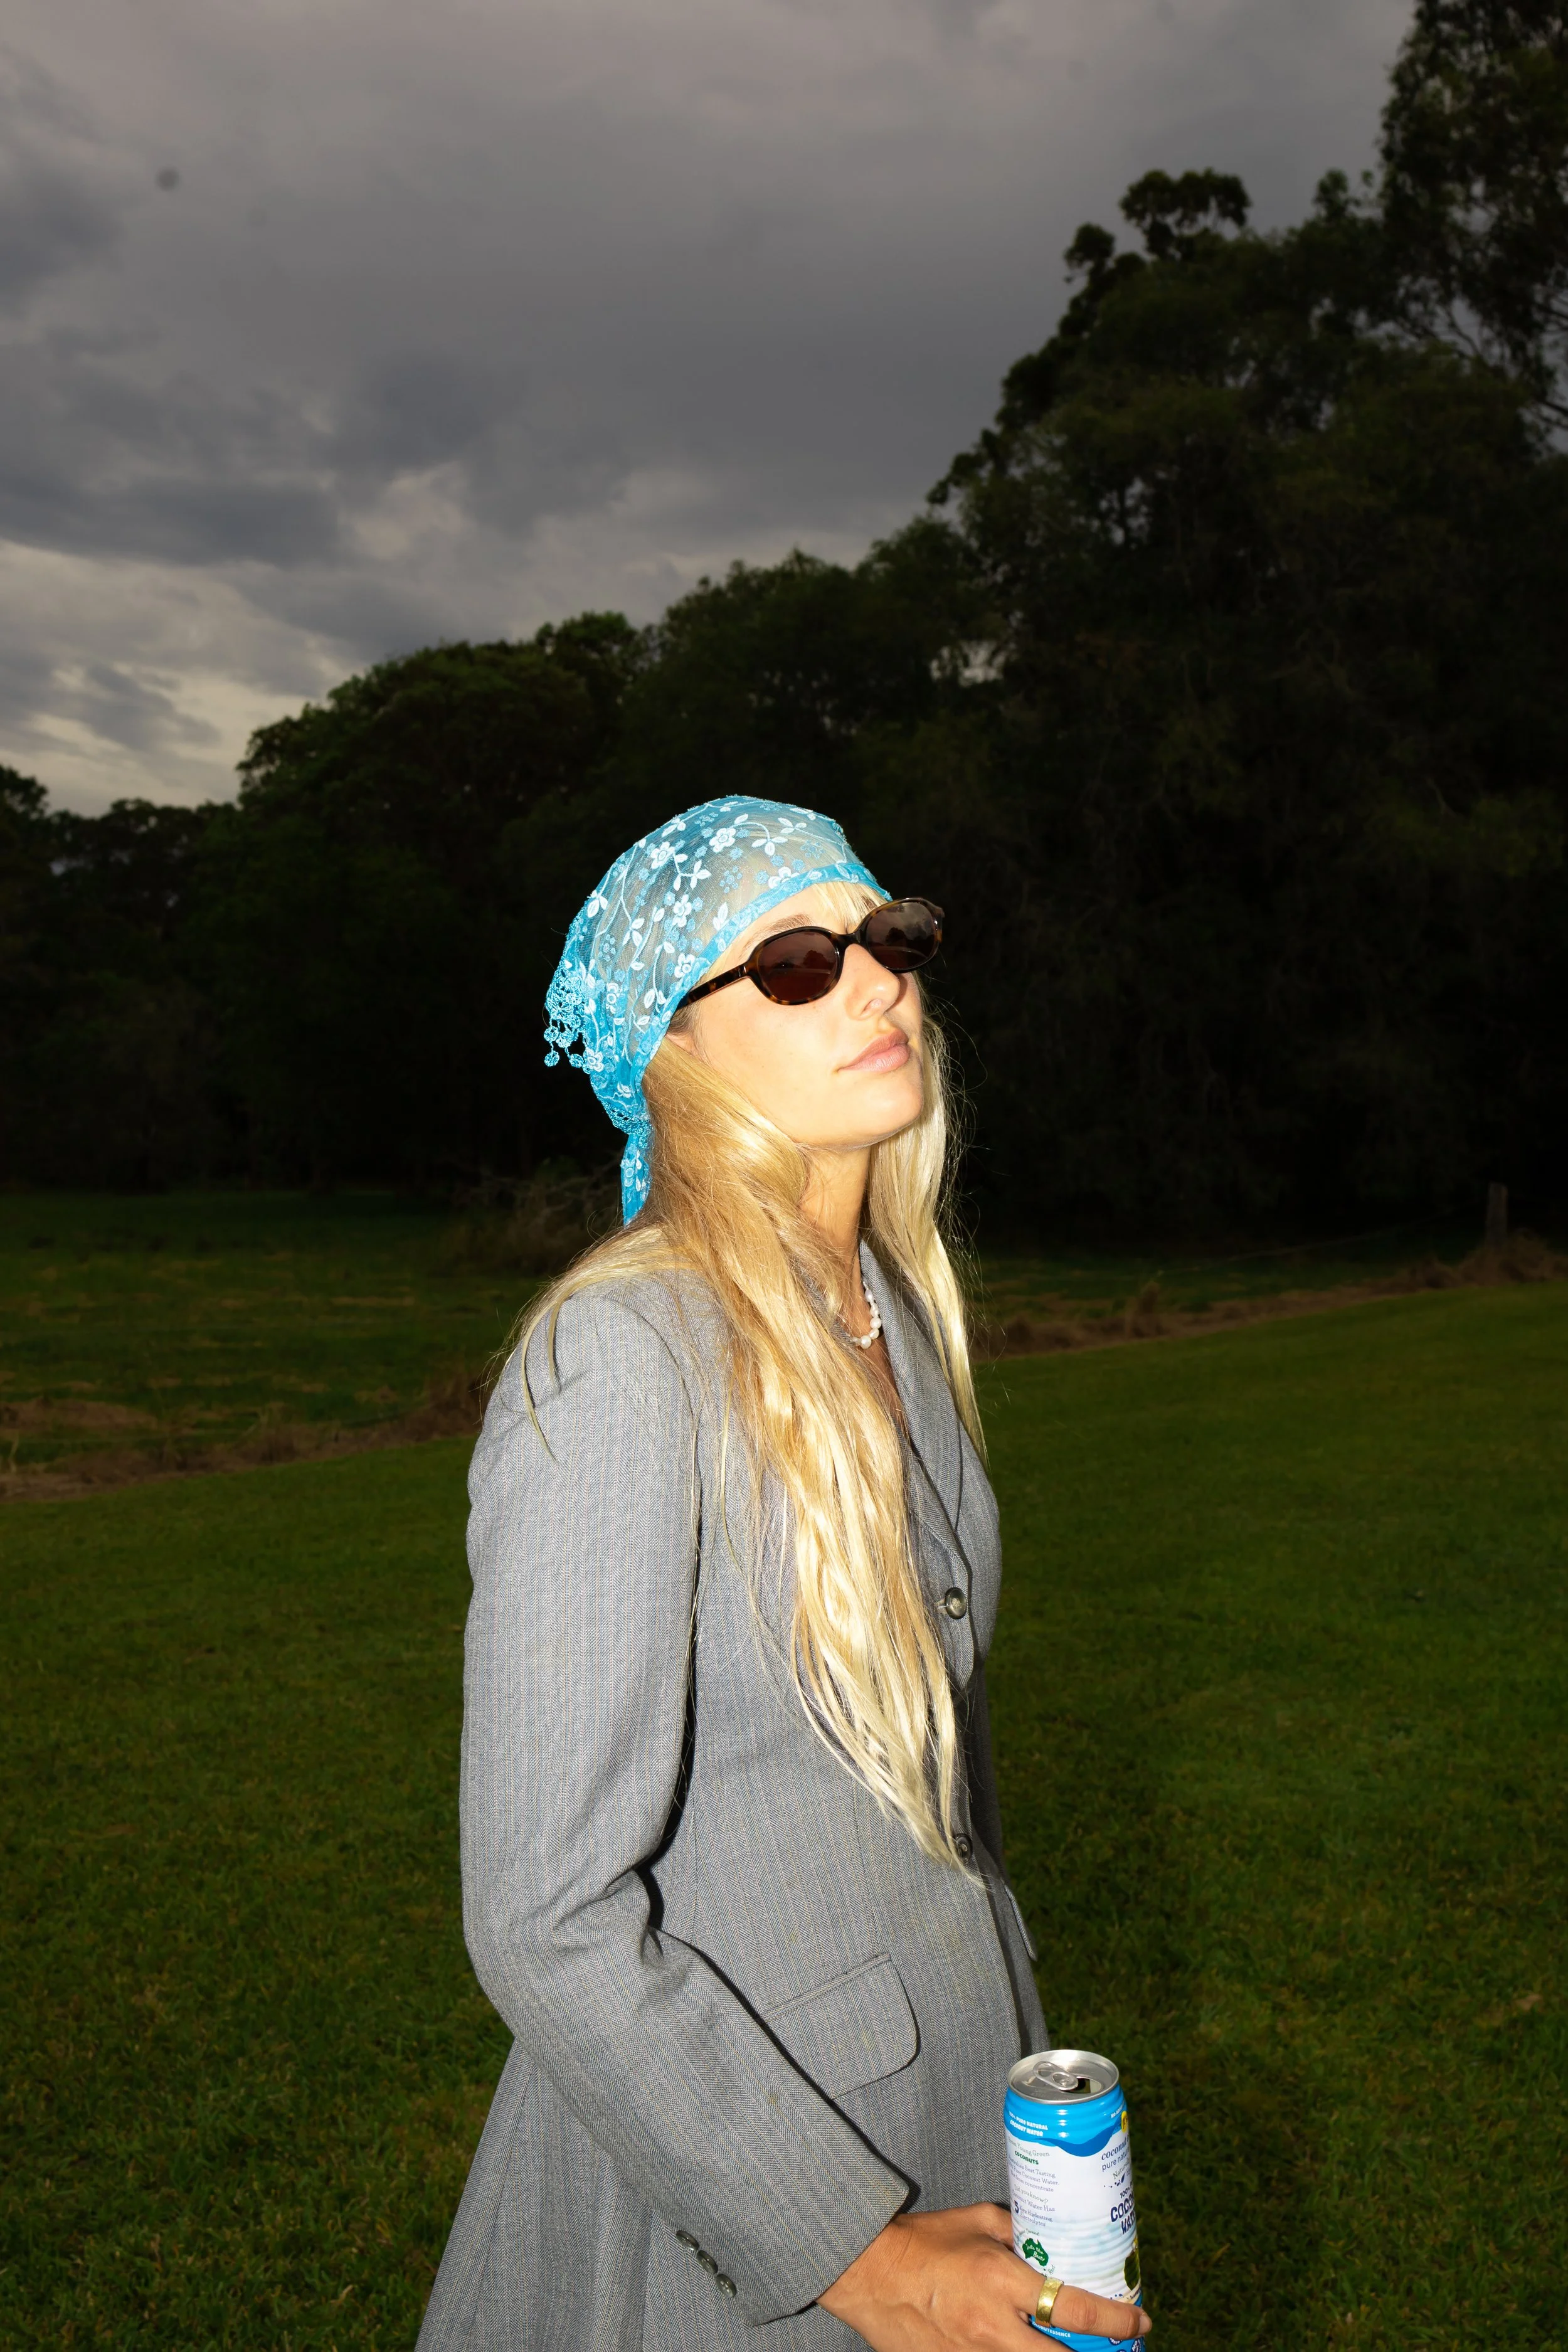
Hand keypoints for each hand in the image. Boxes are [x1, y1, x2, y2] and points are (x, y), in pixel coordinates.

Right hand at [818, 2203, 1150, 2350]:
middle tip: (1118, 2347)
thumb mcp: (977, 2222)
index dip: (1116, 2321)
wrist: (868, 2273)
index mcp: (1000, 2279)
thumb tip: (1049, 2235)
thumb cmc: (922, 2241)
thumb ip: (1018, 2230)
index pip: (1074, 2309)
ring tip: (1076, 2348)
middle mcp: (993, 2326)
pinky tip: (1026, 2347)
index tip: (1141, 2321)